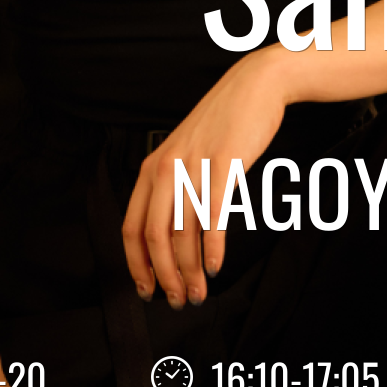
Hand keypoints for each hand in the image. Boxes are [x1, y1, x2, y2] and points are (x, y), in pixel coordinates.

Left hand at [121, 46, 287, 308]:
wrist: (254, 86)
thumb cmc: (222, 122)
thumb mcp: (184, 151)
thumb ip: (172, 186)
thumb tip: (168, 235)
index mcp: (153, 166)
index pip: (132, 227)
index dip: (137, 265)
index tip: (147, 289)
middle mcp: (167, 167)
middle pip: (156, 237)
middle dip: (165, 276)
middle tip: (178, 300)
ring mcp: (195, 166)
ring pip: (185, 232)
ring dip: (191, 270)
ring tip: (199, 292)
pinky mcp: (223, 165)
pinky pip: (213, 215)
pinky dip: (213, 248)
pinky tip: (216, 266)